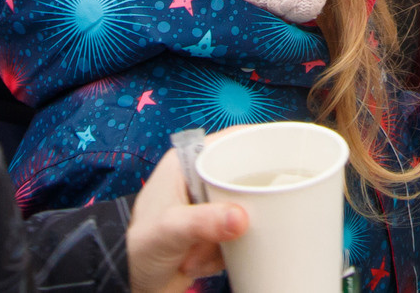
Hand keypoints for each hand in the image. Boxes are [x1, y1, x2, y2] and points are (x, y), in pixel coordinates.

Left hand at [127, 144, 247, 292]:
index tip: (288, 151)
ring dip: (230, 237)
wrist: (131, 284)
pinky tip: (200, 261)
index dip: (260, 142)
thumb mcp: (169, 230)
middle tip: (244, 222)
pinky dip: (227, 253)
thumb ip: (203, 222)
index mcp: (185, 163)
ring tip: (200, 251)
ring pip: (246, 212)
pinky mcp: (215, 233)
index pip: (230, 140)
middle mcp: (200, 181)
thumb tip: (240, 218)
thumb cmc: (136, 246)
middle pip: (245, 178)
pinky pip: (239, 237)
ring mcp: (209, 208)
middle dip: (246, 207)